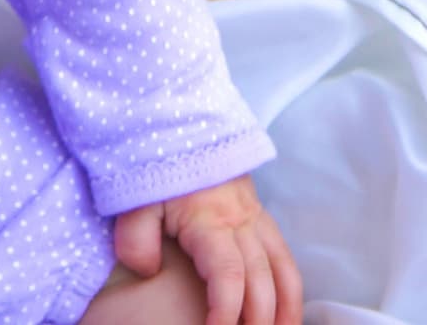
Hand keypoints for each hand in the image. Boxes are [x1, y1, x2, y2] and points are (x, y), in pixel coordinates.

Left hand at [112, 175, 301, 324]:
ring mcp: (254, 216)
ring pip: (284, 269)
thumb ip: (136, 238)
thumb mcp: (136, 198)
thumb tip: (147, 271)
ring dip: (288, 308)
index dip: (226, 311)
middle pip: (262, 280)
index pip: (228, 274)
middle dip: (260, 320)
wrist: (179, 120)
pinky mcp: (259, 214)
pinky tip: (287, 310)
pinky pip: (284, 254)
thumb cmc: (156, 163)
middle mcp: (240, 221)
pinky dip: (290, 286)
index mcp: (209, 220)